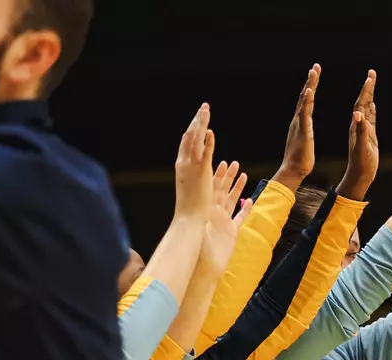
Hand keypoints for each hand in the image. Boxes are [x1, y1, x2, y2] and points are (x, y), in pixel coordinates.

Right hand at [173, 103, 214, 219]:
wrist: (189, 219)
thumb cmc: (190, 209)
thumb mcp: (189, 187)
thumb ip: (192, 177)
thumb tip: (194, 174)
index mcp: (181, 166)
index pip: (186, 143)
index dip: (192, 130)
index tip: (197, 121)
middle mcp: (184, 163)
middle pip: (190, 136)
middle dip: (197, 121)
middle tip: (204, 108)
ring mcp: (192, 167)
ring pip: (196, 140)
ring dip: (201, 123)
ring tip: (206, 110)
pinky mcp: (202, 172)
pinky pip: (205, 152)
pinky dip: (207, 141)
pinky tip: (210, 130)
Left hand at [201, 161, 250, 276]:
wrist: (206, 267)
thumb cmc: (200, 249)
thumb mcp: (200, 228)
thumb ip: (203, 214)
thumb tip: (202, 201)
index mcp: (207, 209)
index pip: (213, 188)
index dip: (219, 175)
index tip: (223, 163)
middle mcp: (215, 213)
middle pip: (223, 190)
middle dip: (229, 177)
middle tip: (234, 164)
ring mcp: (224, 222)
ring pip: (232, 200)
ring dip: (237, 188)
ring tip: (243, 175)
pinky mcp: (232, 232)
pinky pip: (240, 217)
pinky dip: (245, 209)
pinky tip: (250, 200)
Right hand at [273, 64, 318, 191]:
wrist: (293, 170)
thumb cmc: (300, 160)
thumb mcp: (305, 141)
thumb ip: (305, 132)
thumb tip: (305, 128)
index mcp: (300, 122)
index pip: (306, 101)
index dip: (310, 88)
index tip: (315, 75)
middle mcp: (298, 120)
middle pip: (304, 96)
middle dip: (310, 81)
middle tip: (315, 67)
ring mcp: (299, 123)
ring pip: (304, 101)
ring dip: (309, 86)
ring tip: (314, 72)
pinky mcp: (302, 130)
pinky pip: (304, 113)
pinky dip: (306, 101)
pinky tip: (310, 91)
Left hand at [339, 70, 378, 200]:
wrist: (359, 176)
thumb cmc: (361, 164)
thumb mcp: (361, 147)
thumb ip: (360, 131)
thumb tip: (358, 114)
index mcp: (356, 125)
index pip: (361, 103)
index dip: (366, 90)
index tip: (370, 77)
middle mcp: (359, 125)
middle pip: (364, 102)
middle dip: (368, 87)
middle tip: (372, 73)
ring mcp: (364, 130)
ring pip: (367, 108)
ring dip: (370, 95)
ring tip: (372, 83)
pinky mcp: (369, 136)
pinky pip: (371, 119)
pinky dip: (372, 109)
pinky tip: (373, 104)